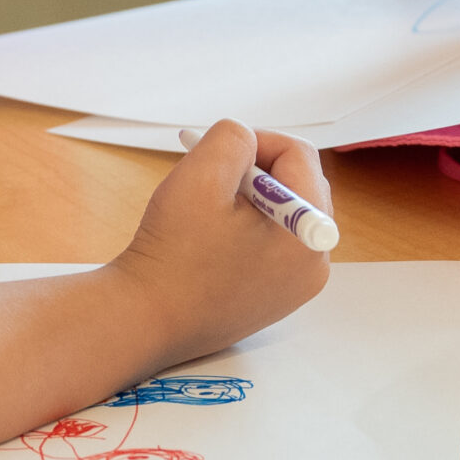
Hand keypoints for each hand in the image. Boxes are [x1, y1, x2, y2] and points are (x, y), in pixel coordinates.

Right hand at [108, 121, 334, 366]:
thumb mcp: (200, 177)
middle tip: (210, 176)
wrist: (145, 321)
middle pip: (298, 182)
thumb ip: (232, 140)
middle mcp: (314, 263)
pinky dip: (247, 225)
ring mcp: (297, 285)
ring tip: (209, 208)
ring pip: (285, 210)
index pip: (298, 155)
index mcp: (307, 235)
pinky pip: (274, 242)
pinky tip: (212, 235)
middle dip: (255, 168)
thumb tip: (246, 139)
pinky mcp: (276, 296)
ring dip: (250, 195)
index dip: (255, 140)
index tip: (214, 152)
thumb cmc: (171, 256)